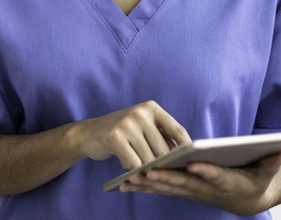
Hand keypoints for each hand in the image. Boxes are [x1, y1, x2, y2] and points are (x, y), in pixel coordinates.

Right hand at [71, 101, 190, 171]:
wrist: (89, 134)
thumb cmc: (122, 134)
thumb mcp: (143, 128)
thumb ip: (162, 136)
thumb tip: (185, 157)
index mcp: (151, 108)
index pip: (177, 130)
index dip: (186, 149)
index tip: (191, 163)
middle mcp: (140, 113)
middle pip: (163, 150)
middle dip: (161, 164)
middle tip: (157, 172)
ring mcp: (127, 124)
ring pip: (148, 159)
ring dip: (145, 168)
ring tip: (137, 164)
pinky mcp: (115, 137)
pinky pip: (133, 164)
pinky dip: (131, 169)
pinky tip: (125, 163)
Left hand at [119, 153, 280, 215]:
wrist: (246, 199)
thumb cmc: (255, 179)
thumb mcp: (267, 172)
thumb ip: (271, 163)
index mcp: (226, 181)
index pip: (215, 175)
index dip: (206, 171)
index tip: (194, 164)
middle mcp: (206, 189)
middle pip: (184, 183)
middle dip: (166, 178)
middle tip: (147, 172)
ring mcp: (192, 191)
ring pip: (168, 188)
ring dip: (148, 184)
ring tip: (128, 179)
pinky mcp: (183, 189)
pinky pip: (161, 189)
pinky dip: (144, 186)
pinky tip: (126, 182)